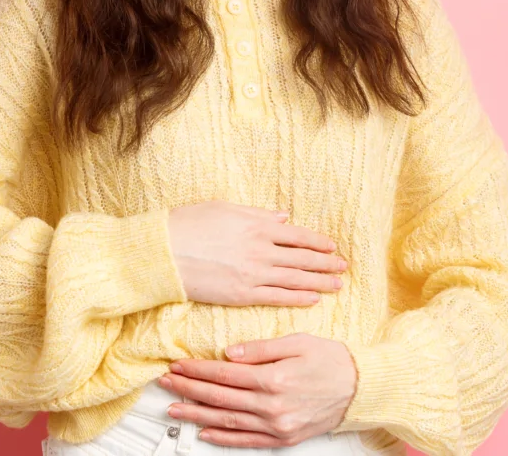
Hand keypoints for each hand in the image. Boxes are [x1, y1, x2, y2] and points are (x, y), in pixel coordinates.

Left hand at [157, 332, 357, 447]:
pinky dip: (223, 438)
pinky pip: (247, 441)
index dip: (197, 369)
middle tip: (166, 383)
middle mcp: (272, 406)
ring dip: (197, 416)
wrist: (362, 389)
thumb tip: (227, 353)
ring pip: (227, 422)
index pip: (224, 374)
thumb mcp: (297, 342)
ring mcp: (277, 426)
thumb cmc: (332, 361)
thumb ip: (260, 349)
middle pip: (219, 398)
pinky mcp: (284, 438)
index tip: (178, 365)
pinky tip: (205, 433)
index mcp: (274, 379)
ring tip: (174, 409)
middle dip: (188, 389)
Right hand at [166, 201, 347, 306]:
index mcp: (257, 226)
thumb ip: (257, 214)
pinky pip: (277, 297)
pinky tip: (312, 299)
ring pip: (295, 279)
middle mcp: (261, 251)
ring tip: (337, 285)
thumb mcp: (224, 209)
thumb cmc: (189, 225)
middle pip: (302, 258)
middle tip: (343, 267)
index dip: (318, 242)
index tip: (332, 247)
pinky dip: (297, 297)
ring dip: (319, 282)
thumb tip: (283, 217)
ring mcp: (253, 274)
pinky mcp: (242, 294)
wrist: (164, 253)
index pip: (298, 236)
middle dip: (325, 263)